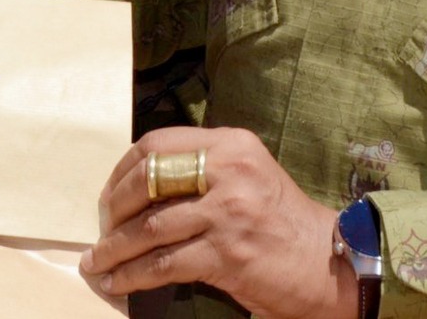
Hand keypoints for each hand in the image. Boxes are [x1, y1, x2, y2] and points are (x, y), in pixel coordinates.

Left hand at [82, 128, 356, 318]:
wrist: (329, 263)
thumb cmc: (281, 223)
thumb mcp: (247, 177)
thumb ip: (203, 171)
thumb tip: (138, 187)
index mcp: (231, 145)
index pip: (159, 143)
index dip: (123, 170)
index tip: (109, 195)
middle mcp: (229, 170)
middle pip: (148, 178)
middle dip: (113, 207)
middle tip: (101, 229)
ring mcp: (228, 212)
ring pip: (150, 226)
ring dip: (114, 248)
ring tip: (97, 261)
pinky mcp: (226, 253)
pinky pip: (164, 263)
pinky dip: (132, 275)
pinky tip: (117, 281)